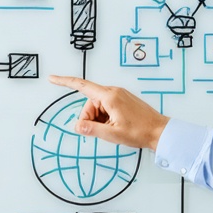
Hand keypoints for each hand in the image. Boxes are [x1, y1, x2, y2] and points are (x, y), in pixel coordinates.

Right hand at [48, 75, 169, 150]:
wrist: (159, 131)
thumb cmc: (140, 132)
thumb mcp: (113, 134)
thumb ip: (92, 129)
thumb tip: (76, 126)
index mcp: (109, 96)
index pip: (82, 86)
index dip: (65, 82)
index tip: (52, 78)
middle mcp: (113, 92)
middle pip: (89, 103)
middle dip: (90, 118)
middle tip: (102, 131)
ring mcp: (119, 95)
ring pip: (97, 107)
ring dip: (99, 120)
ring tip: (113, 130)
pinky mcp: (123, 101)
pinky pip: (106, 108)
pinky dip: (106, 118)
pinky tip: (116, 126)